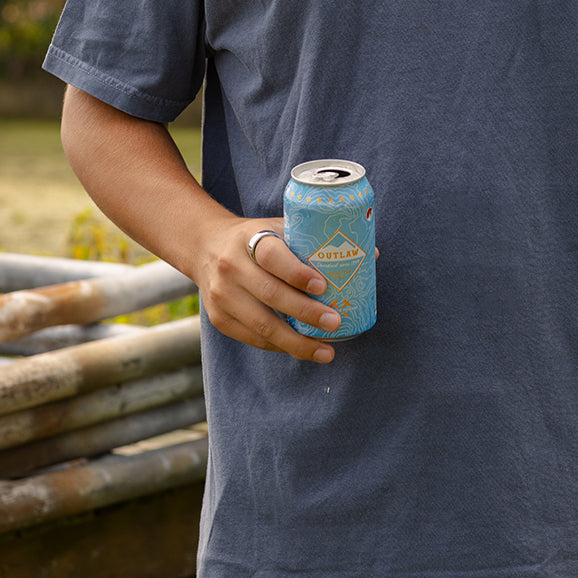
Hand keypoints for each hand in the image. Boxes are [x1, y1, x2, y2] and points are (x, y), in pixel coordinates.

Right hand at [197, 216, 342, 363]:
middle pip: (270, 294)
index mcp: (248, 238)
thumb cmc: (256, 238)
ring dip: (297, 342)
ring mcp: (222, 295)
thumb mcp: (277, 226)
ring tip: (326, 350)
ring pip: (262, 324)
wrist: (206, 247)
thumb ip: (314, 240)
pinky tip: (303, 349)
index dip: (297, 273)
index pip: (271, 256)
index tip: (323, 286)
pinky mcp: (219, 319)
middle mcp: (231, 267)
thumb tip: (371, 255)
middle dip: (306, 312)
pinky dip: (281, 346)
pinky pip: (254, 338)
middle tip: (335, 322)